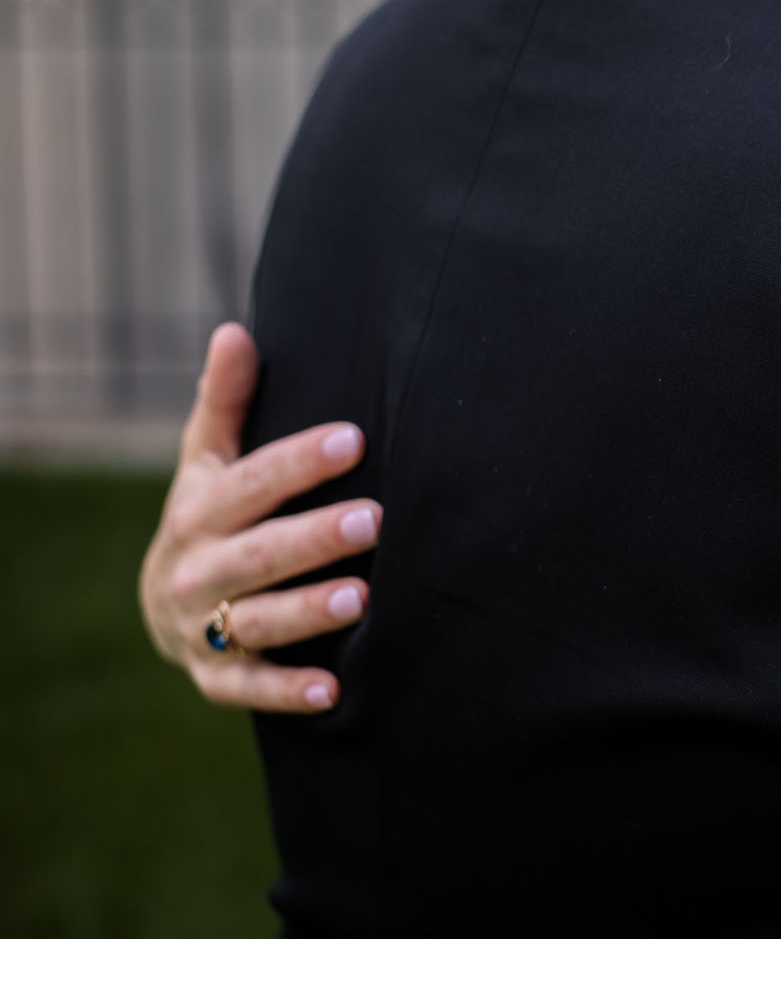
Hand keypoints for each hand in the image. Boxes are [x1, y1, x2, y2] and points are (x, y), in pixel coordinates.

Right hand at [139, 323, 380, 711]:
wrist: (161, 605)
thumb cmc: (208, 515)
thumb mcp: (207, 460)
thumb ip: (225, 401)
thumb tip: (236, 331)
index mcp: (198, 512)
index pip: (249, 483)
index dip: (299, 462)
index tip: (354, 439)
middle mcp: (197, 570)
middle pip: (258, 554)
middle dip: (314, 538)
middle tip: (375, 519)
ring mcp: (202, 628)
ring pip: (256, 621)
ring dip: (308, 611)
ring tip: (362, 596)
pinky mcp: (217, 679)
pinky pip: (250, 689)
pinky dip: (289, 692)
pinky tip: (336, 689)